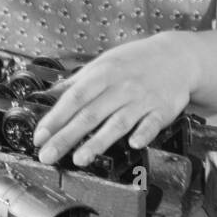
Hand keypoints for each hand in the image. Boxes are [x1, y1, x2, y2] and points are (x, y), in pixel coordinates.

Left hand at [33, 33, 196, 166]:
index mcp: (103, 74)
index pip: (74, 98)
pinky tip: (134, 144)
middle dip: (66, 137)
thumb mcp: (103, 64)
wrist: (176, 56)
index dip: (55, 118)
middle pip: (90, 114)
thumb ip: (76, 83)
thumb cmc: (135, 62)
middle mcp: (120, 87)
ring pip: (117, 123)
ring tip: (79, 159)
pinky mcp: (161, 110)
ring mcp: (142, 100)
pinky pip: (152, 124)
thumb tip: (48, 96)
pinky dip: (143, 133)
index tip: (39, 136)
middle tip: (47, 156)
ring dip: (98, 142)